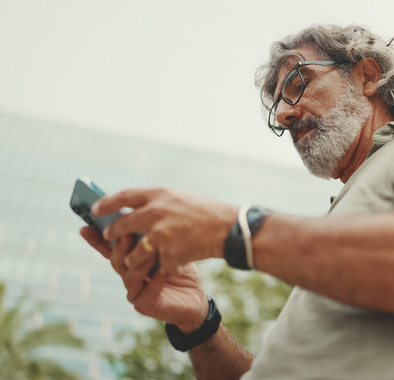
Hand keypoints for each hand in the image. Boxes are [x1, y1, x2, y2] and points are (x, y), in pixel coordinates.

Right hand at [80, 226, 208, 331]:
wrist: (195, 298)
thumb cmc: (180, 269)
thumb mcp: (168, 248)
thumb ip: (151, 236)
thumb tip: (140, 212)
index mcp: (130, 261)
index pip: (108, 249)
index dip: (96, 239)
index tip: (84, 226)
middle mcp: (128, 276)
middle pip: (117, 259)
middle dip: (121, 246)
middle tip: (129, 232)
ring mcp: (134, 292)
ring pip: (130, 275)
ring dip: (141, 261)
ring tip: (153, 250)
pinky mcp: (145, 305)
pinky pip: (147, 292)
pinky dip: (156, 281)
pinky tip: (164, 271)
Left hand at [92, 187, 237, 272]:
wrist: (229, 229)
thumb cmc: (209, 212)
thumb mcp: (180, 199)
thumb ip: (158, 203)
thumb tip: (134, 209)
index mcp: (159, 195)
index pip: (123, 196)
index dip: (107, 203)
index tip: (96, 209)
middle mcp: (155, 212)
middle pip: (122, 225)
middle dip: (112, 233)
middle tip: (109, 236)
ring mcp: (160, 234)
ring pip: (134, 252)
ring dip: (133, 258)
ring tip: (136, 259)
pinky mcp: (167, 253)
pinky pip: (155, 264)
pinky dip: (162, 266)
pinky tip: (170, 264)